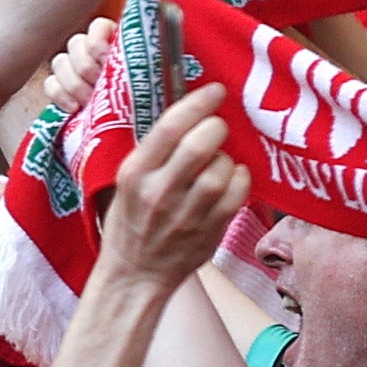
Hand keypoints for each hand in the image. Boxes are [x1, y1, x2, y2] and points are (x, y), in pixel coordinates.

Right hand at [106, 85, 246, 289]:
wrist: (135, 276)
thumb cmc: (130, 223)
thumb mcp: (126, 183)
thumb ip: (154, 153)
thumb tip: (190, 112)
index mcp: (134, 173)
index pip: (170, 126)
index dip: (199, 101)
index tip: (215, 90)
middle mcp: (159, 192)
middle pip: (201, 144)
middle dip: (216, 127)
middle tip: (217, 127)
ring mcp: (186, 215)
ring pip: (222, 169)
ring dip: (227, 158)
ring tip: (218, 160)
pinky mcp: (209, 232)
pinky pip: (236, 195)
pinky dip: (240, 180)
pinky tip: (232, 179)